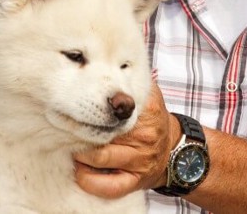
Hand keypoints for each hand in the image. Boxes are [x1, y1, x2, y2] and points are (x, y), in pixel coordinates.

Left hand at [73, 81, 181, 198]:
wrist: (177, 151)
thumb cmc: (155, 120)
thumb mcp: (151, 95)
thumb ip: (133, 79)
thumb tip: (114, 60)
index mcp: (146, 112)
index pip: (117, 106)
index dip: (94, 105)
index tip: (78, 99)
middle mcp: (143, 136)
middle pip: (104, 133)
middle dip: (83, 130)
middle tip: (68, 126)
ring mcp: (139, 160)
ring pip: (102, 158)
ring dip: (82, 153)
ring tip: (72, 147)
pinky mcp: (135, 181)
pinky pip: (110, 186)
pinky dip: (90, 181)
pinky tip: (80, 172)